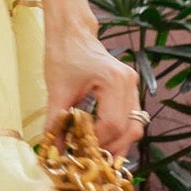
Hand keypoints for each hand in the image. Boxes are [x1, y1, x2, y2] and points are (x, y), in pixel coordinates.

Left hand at [45, 29, 145, 161]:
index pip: (112, 124)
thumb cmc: (63, 55)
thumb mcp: (57, 91)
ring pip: (136, 125)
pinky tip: (103, 140)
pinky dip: (120, 132)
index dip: (97, 142)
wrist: (72, 32)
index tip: (79, 150)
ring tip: (98, 154)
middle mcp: (130, 82)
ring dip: (119, 143)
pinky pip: (132, 117)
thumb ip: (56, 123)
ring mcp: (133, 85)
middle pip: (131, 129)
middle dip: (111, 147)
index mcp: (114, 80)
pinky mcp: (130, 88)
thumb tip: (55, 152)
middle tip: (91, 159)